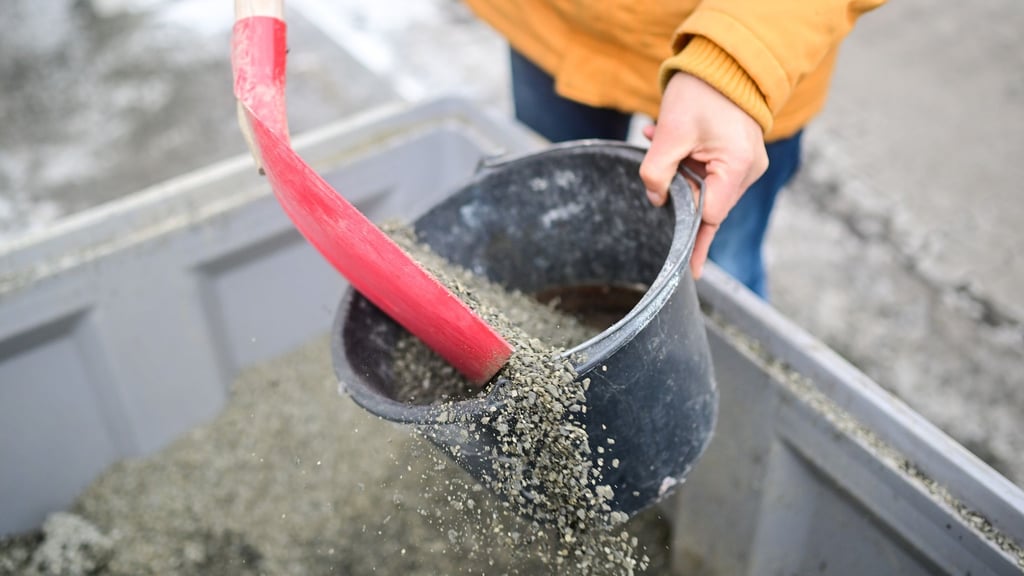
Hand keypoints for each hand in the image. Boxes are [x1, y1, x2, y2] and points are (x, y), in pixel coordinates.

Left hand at [639, 72, 768, 277]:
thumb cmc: (700, 92)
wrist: (723, 58)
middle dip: (677, 191)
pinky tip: (662, 137)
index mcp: (737, 167)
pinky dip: (686, 161)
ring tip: (656, 137)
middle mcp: (749, 168)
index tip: (689, 271)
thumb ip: (657, 174)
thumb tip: (655, 201)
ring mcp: (746, 161)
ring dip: (677, 170)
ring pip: (705, 184)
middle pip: (708, 202)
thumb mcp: (669, 134)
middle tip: (655, 164)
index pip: (711, 217)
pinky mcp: (738, 152)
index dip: (693, 241)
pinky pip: (709, 169)